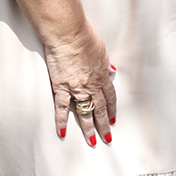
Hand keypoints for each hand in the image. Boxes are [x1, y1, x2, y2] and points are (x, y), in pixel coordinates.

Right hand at [45, 27, 116, 147]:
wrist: (69, 34)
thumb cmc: (84, 37)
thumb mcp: (102, 49)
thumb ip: (105, 63)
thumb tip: (111, 70)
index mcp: (102, 75)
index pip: (109, 97)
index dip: (112, 109)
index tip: (113, 119)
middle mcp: (92, 84)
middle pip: (100, 109)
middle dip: (104, 125)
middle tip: (107, 138)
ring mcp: (77, 88)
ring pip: (85, 112)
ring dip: (88, 128)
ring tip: (91, 141)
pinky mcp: (62, 87)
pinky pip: (62, 108)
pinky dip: (62, 121)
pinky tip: (62, 132)